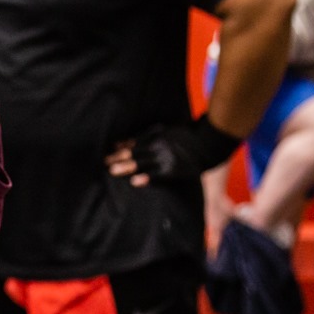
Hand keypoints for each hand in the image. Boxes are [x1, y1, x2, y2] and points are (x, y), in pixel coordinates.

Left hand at [106, 115, 239, 187]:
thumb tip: (150, 134)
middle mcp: (159, 146)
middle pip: (134, 152)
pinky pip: (158, 176)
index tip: (110, 148)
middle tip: (103, 161)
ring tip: (111, 170)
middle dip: (118, 157)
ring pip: (142, 162)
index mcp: (158, 137)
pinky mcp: (175, 170)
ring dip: (126, 167)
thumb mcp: (173, 131)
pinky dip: (146, 178)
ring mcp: (166, 158)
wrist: (210, 144)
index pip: (135, 142)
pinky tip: (135, 182)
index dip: (122, 145)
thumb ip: (160, 134)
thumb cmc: (192, 138)